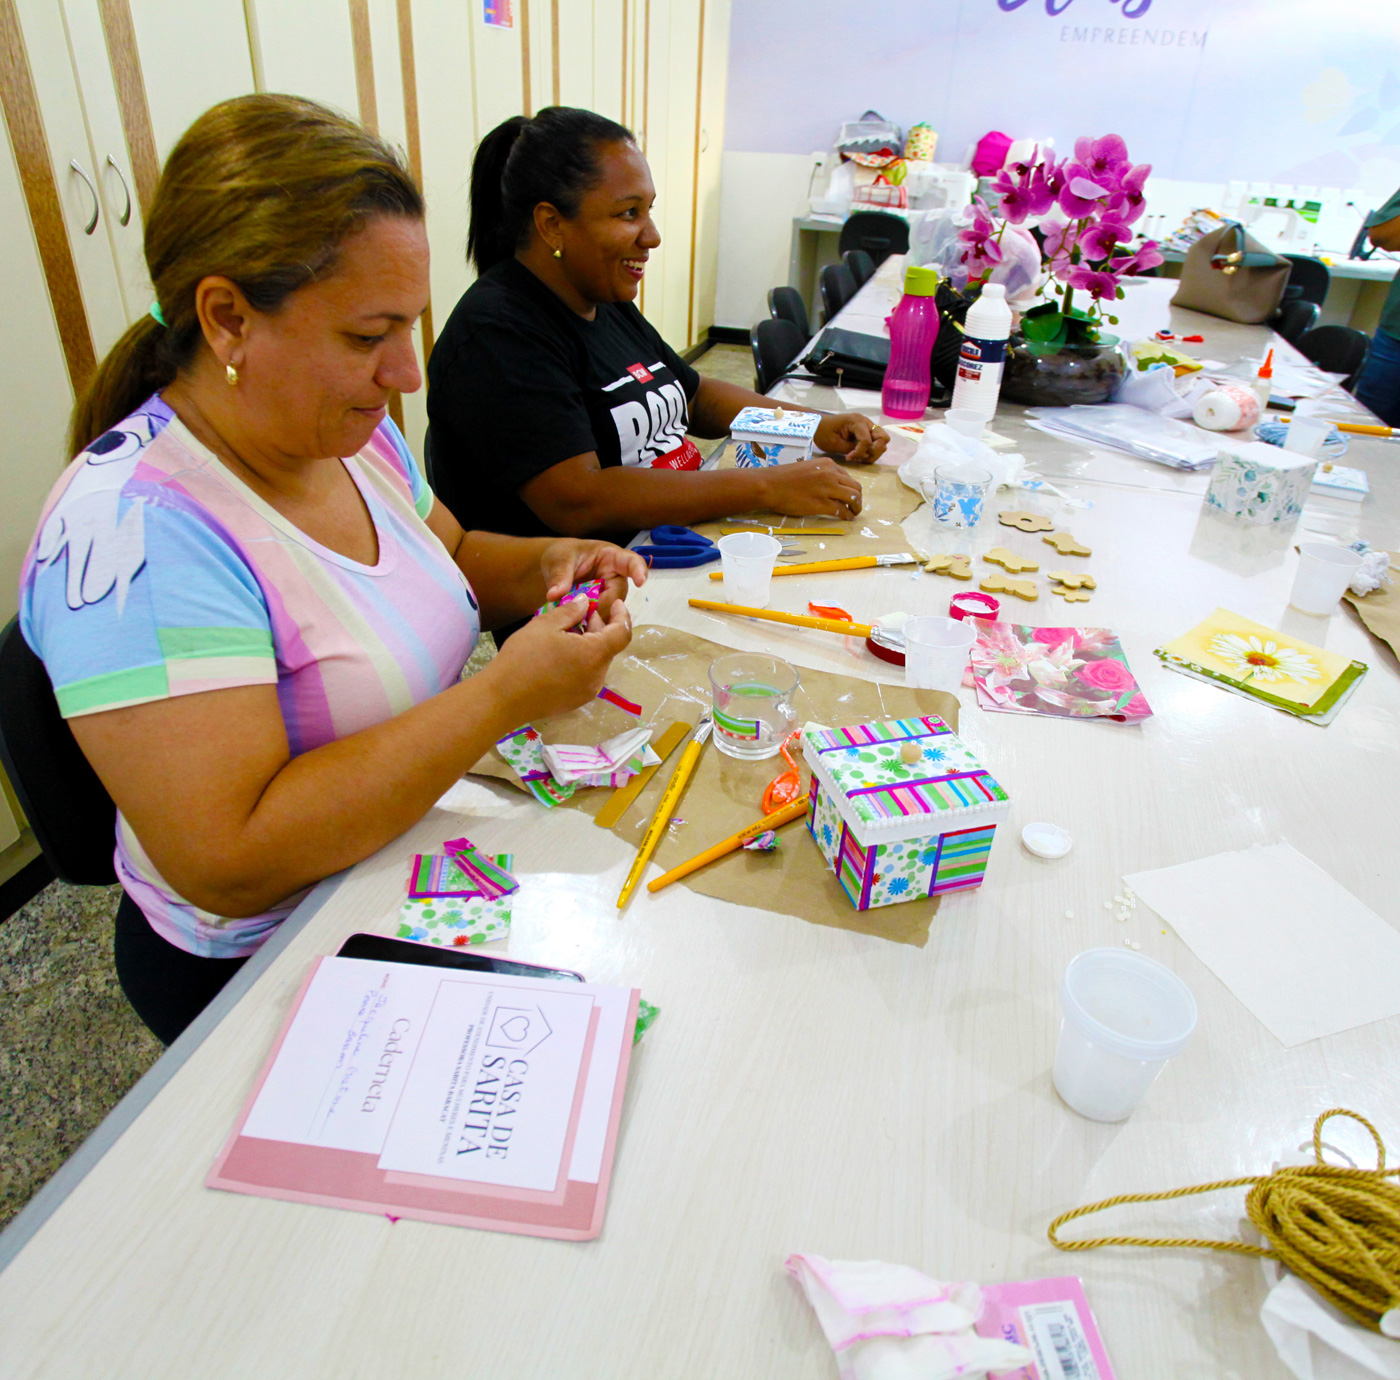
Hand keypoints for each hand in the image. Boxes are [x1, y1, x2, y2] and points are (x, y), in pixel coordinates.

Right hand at [488, 598, 632, 723]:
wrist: (503, 698)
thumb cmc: (524, 657)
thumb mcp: (545, 625)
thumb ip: (571, 611)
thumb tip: (584, 602)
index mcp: (595, 654)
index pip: (622, 632)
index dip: (622, 616)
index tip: (614, 603)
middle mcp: (598, 676)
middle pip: (608, 647)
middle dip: (599, 627)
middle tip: (580, 613)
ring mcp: (587, 691)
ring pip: (596, 661)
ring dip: (589, 644)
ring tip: (565, 632)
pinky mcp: (576, 701)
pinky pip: (586, 675)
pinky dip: (581, 660)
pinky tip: (559, 654)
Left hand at [540, 538, 647, 621]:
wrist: (554, 567)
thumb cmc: (561, 555)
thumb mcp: (559, 560)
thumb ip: (559, 576)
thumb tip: (555, 595)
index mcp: (611, 558)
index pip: (631, 562)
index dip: (638, 571)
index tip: (640, 582)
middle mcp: (615, 577)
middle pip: (618, 596)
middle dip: (600, 605)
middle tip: (578, 611)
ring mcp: (609, 594)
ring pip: (610, 611)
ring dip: (593, 617)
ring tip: (571, 617)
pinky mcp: (602, 608)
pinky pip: (601, 620)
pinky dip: (588, 624)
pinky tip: (573, 624)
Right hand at [759, 458, 862, 519]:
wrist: (770, 485)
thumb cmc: (784, 477)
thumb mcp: (808, 468)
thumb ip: (822, 474)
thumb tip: (830, 485)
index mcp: (828, 464)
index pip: (848, 477)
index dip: (851, 488)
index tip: (849, 496)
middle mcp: (831, 474)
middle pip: (855, 487)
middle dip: (858, 499)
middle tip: (855, 507)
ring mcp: (827, 489)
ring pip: (853, 498)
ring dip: (856, 508)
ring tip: (853, 514)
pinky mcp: (821, 504)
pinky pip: (841, 510)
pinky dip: (847, 516)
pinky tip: (847, 518)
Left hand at [814, 412, 888, 463]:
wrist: (818, 425)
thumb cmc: (823, 433)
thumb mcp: (834, 443)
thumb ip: (851, 449)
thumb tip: (865, 455)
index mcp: (856, 421)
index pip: (867, 441)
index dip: (860, 453)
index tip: (848, 458)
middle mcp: (866, 422)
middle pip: (883, 438)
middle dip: (874, 451)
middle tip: (861, 458)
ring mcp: (868, 426)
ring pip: (882, 441)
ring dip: (874, 452)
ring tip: (859, 458)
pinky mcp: (867, 431)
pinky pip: (876, 442)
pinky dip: (871, 450)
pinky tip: (860, 455)